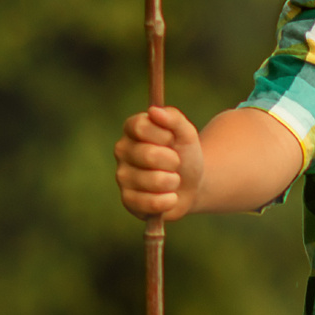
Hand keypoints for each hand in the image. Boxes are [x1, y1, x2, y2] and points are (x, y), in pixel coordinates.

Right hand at [115, 105, 202, 219]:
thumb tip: (154, 111)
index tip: (172, 140)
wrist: (192, 185)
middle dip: (173, 161)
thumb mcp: (187, 133)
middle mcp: (122, 151)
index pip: (141, 127)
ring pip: (153, 181)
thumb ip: (174, 118)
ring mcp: (122, 176)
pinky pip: (151, 203)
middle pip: (149, 155)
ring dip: (173, 182)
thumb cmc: (185, 155)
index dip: (164, 135)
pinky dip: (169, 201)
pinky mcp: (128, 201)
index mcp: (132, 129)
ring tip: (173, 180)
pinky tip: (169, 197)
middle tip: (175, 163)